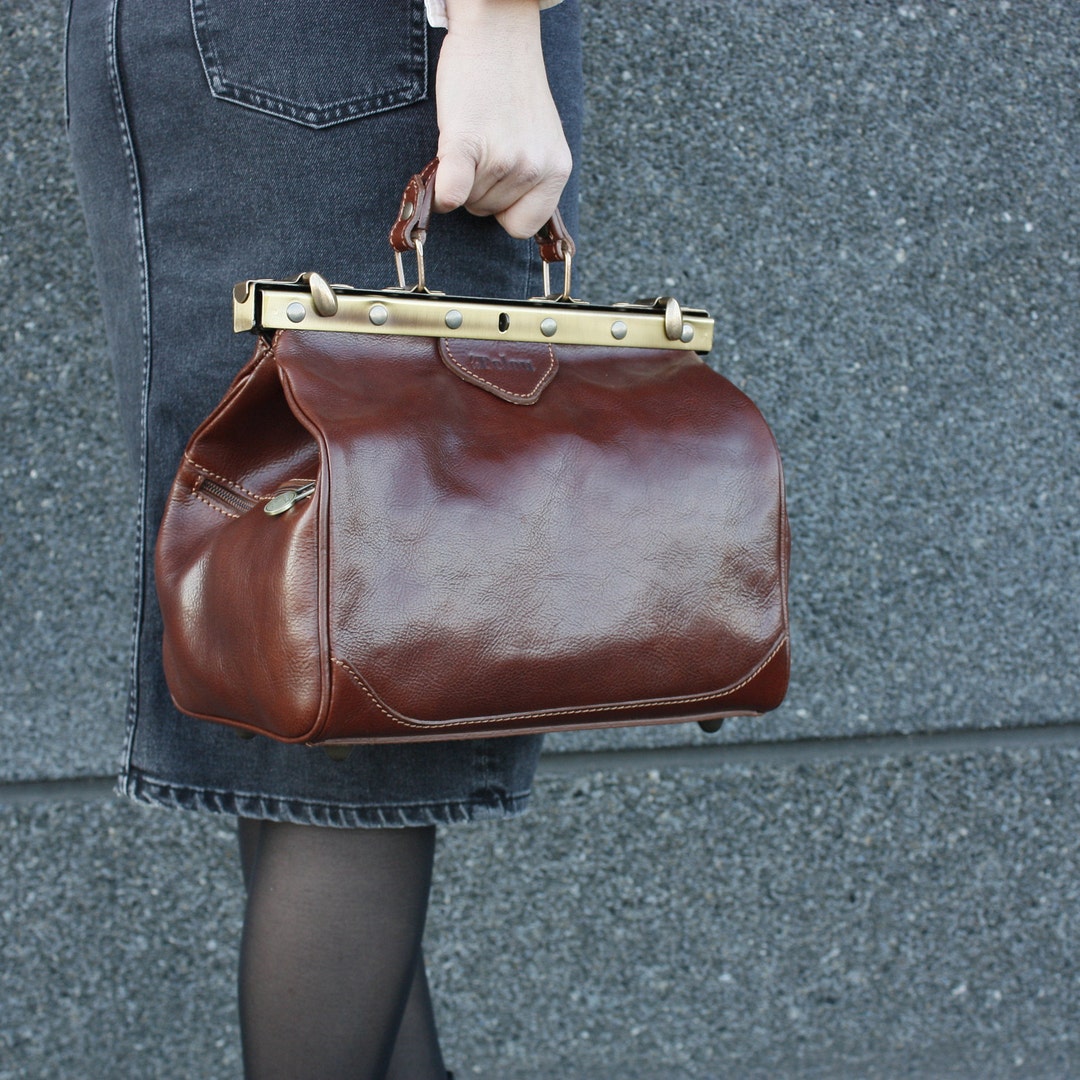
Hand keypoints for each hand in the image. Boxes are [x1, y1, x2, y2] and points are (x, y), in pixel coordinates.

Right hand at [433, 0, 571, 237]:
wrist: (497, 33)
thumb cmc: (512, 90)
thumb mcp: (540, 140)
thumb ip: (531, 181)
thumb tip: (506, 221)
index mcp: (557, 170)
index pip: (523, 227)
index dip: (504, 211)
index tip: (498, 185)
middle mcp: (535, 167)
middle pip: (490, 214)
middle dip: (479, 189)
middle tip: (483, 146)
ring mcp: (504, 155)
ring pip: (467, 201)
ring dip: (461, 178)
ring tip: (472, 136)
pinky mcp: (467, 139)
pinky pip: (455, 189)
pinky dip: (445, 194)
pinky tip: (442, 188)